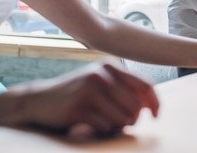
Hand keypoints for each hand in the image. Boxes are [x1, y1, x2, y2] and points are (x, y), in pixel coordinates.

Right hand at [15, 63, 158, 136]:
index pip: (145, 85)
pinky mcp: (79, 108)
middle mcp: (101, 75)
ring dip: (117, 126)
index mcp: (110, 66)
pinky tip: (90, 124)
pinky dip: (102, 130)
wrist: (39, 100)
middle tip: (123, 123)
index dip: (155, 102)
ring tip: (104, 122)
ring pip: (123, 118)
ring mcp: (89, 90)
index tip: (157, 116)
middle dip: (133, 119)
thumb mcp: (100, 82)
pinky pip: (105, 127)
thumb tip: (150, 105)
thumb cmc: (76, 93)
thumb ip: (124, 88)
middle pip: (136, 106)